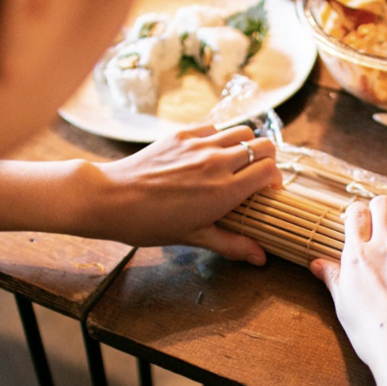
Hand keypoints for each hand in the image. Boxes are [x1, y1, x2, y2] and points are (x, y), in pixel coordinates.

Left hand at [96, 124, 281, 263]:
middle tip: (258, 175)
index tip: (268, 192)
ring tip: (236, 162)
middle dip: (267, 159)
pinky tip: (210, 153)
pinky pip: (215, 127)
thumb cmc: (151, 223)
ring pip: (242, 131)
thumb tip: (261, 258)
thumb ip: (232, 244)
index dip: (275, 180)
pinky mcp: (182, 134)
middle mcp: (217, 162)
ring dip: (246, 145)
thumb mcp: (195, 237)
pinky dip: (221, 137)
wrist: (111, 198)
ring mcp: (200, 144)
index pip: (269, 170)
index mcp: (225, 190)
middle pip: (263, 146)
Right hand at [310, 195, 386, 373]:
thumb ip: (333, 279)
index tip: (360, 223)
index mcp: (359, 255)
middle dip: (383, 209)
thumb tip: (317, 263)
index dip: (358, 214)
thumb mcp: (343, 306)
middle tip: (385, 224)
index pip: (356, 213)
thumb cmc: (371, 333)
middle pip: (384, 203)